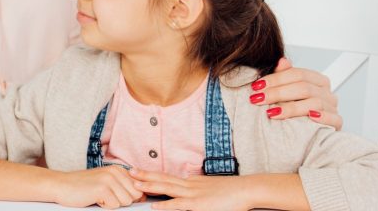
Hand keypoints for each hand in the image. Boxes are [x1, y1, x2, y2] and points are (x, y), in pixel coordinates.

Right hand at [54, 166, 143, 208]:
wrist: (60, 185)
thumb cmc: (83, 187)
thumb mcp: (106, 182)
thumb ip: (123, 186)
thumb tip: (143, 197)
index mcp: (118, 169)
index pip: (139, 188)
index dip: (130, 197)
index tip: (115, 195)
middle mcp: (115, 171)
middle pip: (135, 196)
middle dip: (122, 201)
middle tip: (105, 196)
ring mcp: (109, 179)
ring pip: (126, 202)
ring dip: (113, 204)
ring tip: (99, 197)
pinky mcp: (102, 188)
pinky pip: (115, 206)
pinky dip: (104, 206)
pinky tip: (94, 199)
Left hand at [129, 169, 250, 210]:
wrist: (248, 189)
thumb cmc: (233, 191)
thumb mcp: (211, 188)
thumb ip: (198, 190)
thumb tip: (189, 195)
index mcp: (192, 182)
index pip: (168, 177)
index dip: (153, 175)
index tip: (138, 173)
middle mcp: (190, 185)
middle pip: (163, 178)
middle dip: (145, 175)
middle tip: (129, 171)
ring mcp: (194, 194)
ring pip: (167, 188)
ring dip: (149, 185)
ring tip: (134, 183)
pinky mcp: (199, 204)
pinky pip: (178, 205)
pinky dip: (165, 205)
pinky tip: (154, 206)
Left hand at [251, 57, 341, 128]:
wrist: (304, 131)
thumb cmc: (294, 106)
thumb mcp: (286, 90)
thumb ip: (283, 75)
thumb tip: (282, 61)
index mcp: (317, 80)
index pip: (297, 74)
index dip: (275, 79)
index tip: (257, 86)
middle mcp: (327, 92)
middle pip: (303, 88)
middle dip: (277, 93)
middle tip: (258, 99)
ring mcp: (333, 107)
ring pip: (314, 103)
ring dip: (290, 108)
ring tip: (272, 112)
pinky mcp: (337, 123)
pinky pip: (333, 119)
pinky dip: (321, 117)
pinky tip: (308, 118)